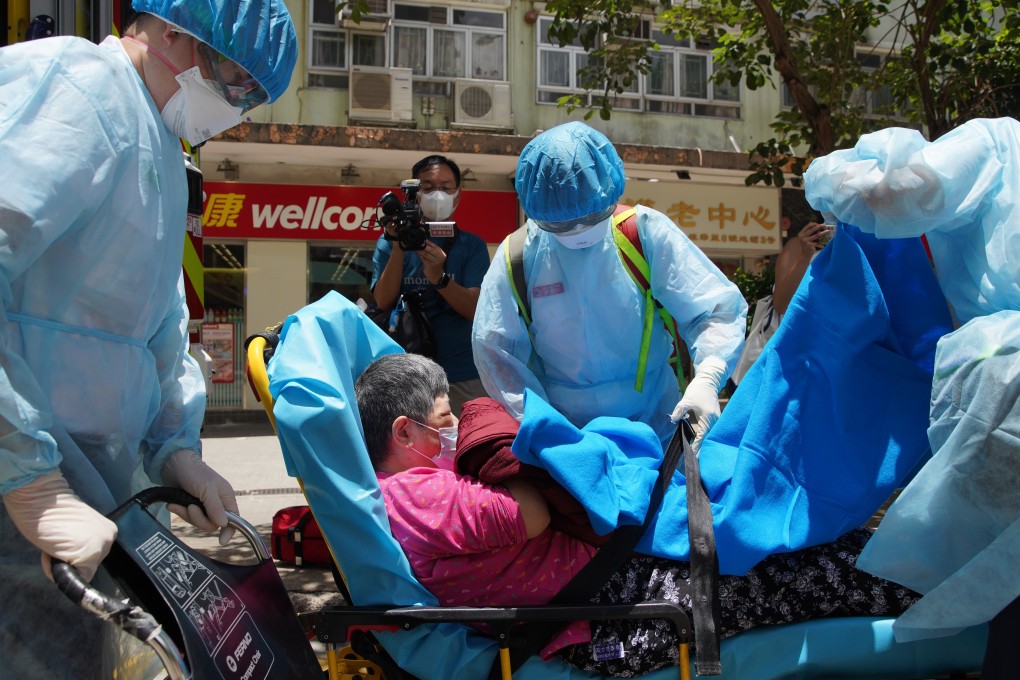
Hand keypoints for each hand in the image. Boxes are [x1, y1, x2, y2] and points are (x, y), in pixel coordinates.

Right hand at [2, 470, 117, 581]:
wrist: (41, 499)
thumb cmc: (50, 511)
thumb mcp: (74, 529)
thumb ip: (81, 542)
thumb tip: (75, 561)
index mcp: (108, 530)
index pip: (94, 556)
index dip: (72, 554)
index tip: (61, 540)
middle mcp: (109, 538)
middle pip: (89, 565)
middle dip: (69, 560)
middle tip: (55, 542)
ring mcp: (101, 546)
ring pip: (80, 572)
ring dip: (61, 564)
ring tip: (52, 544)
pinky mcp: (89, 554)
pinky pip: (73, 576)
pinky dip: (56, 569)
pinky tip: (50, 552)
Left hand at [162, 450, 238, 544]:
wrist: (173, 464)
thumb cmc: (195, 473)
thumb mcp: (207, 489)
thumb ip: (215, 507)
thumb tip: (223, 524)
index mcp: (226, 498)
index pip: (234, 519)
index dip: (230, 530)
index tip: (221, 540)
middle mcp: (216, 504)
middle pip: (212, 524)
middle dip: (199, 518)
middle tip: (191, 507)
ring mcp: (202, 506)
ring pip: (198, 522)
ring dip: (186, 514)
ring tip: (178, 503)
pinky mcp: (189, 506)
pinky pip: (187, 517)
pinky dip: (180, 511)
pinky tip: (173, 504)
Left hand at [418, 241, 447, 284]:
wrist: (437, 275)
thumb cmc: (436, 264)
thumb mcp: (437, 257)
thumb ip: (432, 251)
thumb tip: (424, 243)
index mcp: (442, 254)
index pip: (435, 247)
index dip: (429, 243)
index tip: (424, 240)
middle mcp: (439, 258)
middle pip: (430, 250)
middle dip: (424, 246)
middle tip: (419, 243)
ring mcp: (434, 262)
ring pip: (426, 254)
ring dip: (420, 250)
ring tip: (416, 247)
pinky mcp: (429, 266)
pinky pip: (423, 259)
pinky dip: (420, 255)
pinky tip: (417, 252)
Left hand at [670, 356, 727, 450]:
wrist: (708, 381)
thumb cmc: (698, 390)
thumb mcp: (686, 400)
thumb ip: (679, 411)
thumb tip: (673, 420)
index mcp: (708, 418)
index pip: (702, 437)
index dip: (697, 447)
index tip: (692, 457)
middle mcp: (714, 421)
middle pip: (708, 440)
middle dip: (702, 450)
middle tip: (695, 463)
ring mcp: (715, 421)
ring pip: (709, 437)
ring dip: (703, 446)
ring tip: (697, 459)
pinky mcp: (713, 420)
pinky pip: (709, 432)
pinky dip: (704, 439)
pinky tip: (699, 447)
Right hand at [798, 222, 832, 252]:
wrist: (804, 254)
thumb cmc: (806, 245)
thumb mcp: (805, 237)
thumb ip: (807, 231)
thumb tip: (811, 222)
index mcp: (801, 233)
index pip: (807, 226)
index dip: (813, 224)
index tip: (819, 223)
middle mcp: (802, 237)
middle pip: (812, 229)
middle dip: (819, 226)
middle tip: (824, 225)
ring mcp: (806, 241)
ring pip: (816, 235)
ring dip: (823, 233)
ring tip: (828, 231)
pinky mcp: (809, 245)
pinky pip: (817, 243)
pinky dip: (820, 244)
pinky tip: (823, 246)